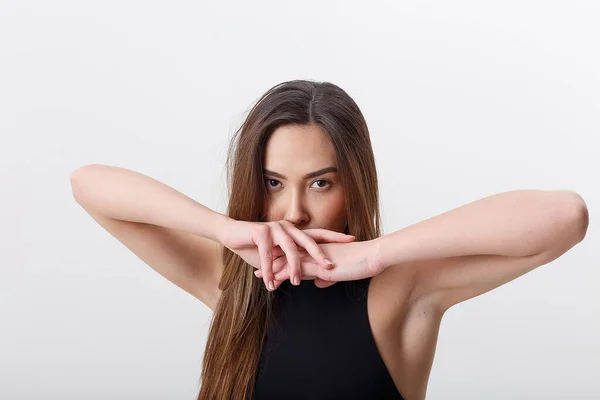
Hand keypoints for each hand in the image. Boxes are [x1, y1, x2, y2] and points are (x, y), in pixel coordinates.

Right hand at [218, 219, 355, 290]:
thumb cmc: (255, 248)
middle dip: (320, 255)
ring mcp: (275, 228)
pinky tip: (270, 282)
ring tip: (296, 282)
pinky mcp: (261, 232)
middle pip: (309, 241)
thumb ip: (293, 265)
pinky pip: (268, 254)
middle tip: (331, 267)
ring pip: (289, 250)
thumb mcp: (277, 259)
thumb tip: (310, 278)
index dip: (335, 237)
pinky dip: (269, 270)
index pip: (319, 234)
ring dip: (293, 268)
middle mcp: (288, 228)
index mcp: (295, 232)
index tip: (353, 240)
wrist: (232, 235)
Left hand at [255, 240, 383, 288]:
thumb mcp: (341, 270)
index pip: (295, 252)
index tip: (268, 262)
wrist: (373, 256)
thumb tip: (320, 282)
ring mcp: (315, 257)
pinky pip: (296, 270)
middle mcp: (313, 250)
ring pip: (287, 262)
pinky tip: (273, 283)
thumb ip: (328, 275)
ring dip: (271, 270)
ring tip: (257, 277)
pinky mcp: (318, 265)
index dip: (281, 258)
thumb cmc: (362, 262)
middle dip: (269, 262)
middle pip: (285, 255)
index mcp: (319, 249)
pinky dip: (282, 276)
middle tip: (255, 267)